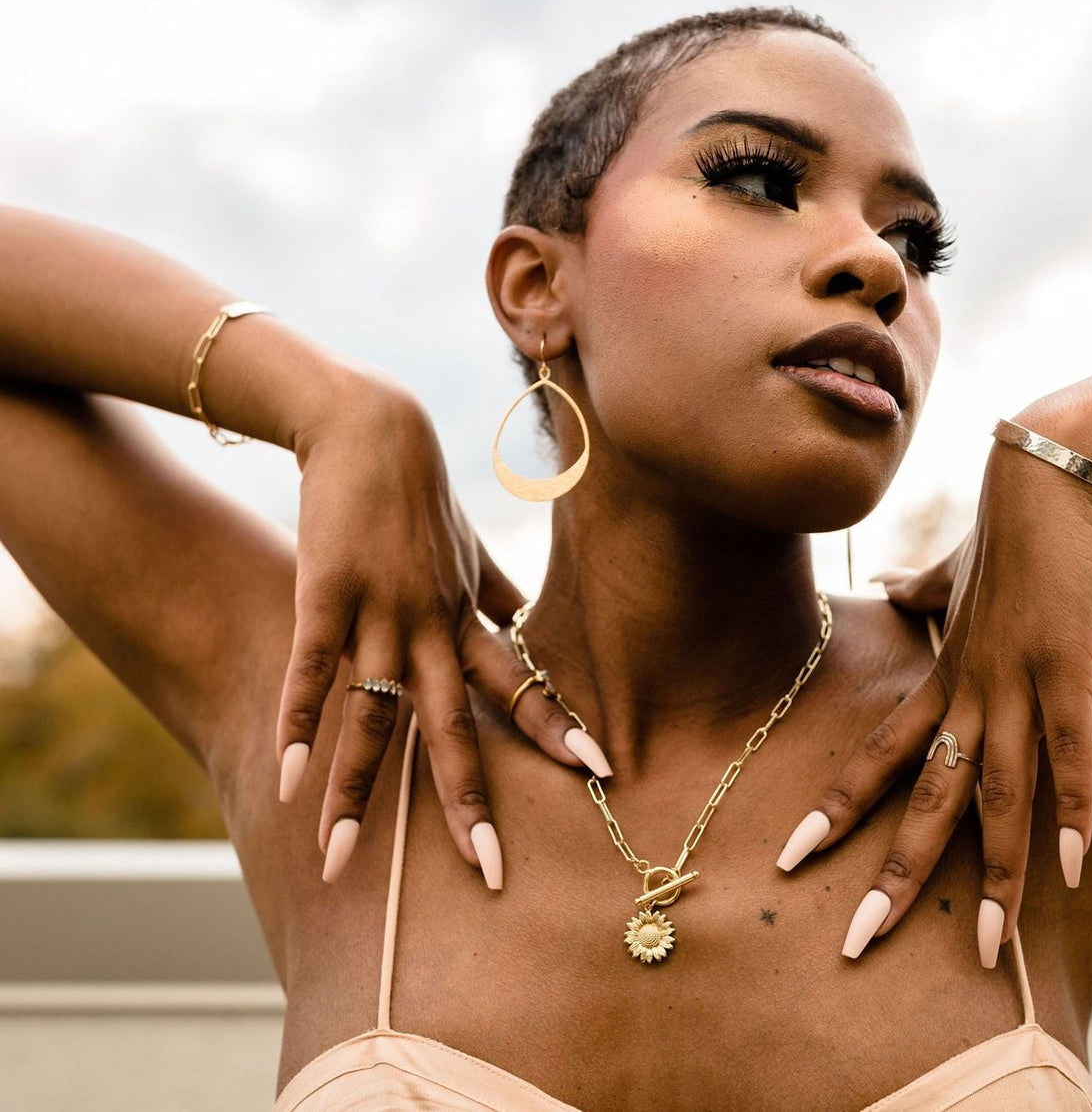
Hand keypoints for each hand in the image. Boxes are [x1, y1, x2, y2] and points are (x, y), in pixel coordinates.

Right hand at [273, 374, 613, 886]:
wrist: (370, 427)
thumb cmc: (420, 500)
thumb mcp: (471, 553)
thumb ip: (502, 599)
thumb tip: (533, 633)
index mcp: (469, 618)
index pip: (522, 685)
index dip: (558, 726)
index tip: (600, 772)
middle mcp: (434, 624)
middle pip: (455, 726)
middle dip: (470, 801)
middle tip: (489, 870)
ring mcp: (380, 610)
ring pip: (376, 715)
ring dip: (357, 791)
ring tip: (343, 860)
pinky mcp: (327, 592)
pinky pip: (314, 671)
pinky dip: (300, 724)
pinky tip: (286, 779)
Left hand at [777, 426, 1091, 966]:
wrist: (1047, 466)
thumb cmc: (1009, 522)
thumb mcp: (960, 570)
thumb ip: (930, 593)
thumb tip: (902, 592)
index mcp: (943, 674)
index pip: (877, 756)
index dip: (837, 810)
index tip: (795, 857)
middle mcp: (969, 690)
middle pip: (923, 798)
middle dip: (895, 876)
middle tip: (858, 944)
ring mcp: (1017, 681)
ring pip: (997, 795)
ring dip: (995, 874)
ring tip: (990, 948)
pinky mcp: (1070, 666)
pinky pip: (1070, 753)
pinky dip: (1071, 811)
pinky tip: (1068, 869)